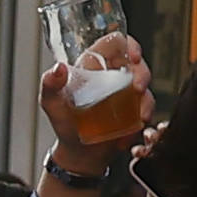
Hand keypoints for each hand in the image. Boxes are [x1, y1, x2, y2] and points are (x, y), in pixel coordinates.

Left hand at [36, 33, 150, 164]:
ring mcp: (125, 92)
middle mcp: (111, 75)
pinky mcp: (134, 110)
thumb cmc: (64, 122)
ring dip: (146, 101)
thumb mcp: (51, 103)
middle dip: (143, 74)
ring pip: (145, 86)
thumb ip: (50, 85)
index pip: (115, 43)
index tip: (133, 57)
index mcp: (93, 65)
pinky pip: (146, 109)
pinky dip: (141, 121)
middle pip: (136, 63)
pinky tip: (127, 133)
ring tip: (138, 116)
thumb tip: (59, 68)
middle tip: (138, 89)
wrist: (78, 152)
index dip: (128, 45)